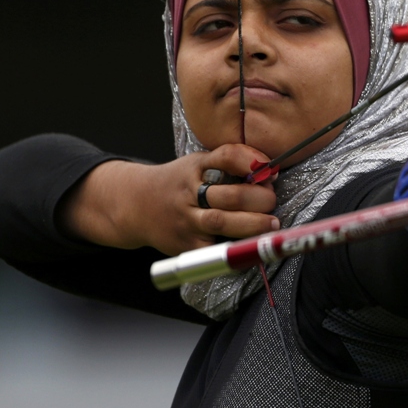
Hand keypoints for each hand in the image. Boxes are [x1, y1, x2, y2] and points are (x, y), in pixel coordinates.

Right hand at [60, 144, 279, 255]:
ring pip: (221, 223)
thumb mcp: (198, 164)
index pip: (225, 157)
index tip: (269, 168)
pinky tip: (250, 249)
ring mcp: (186, 220)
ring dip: (252, 224)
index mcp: (195, 167)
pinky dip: (234, 251)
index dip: (250, 160)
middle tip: (271, 201)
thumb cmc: (179, 183)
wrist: (135, 204)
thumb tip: (269, 171)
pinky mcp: (185, 245)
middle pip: (229, 195)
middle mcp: (189, 193)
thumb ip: (229, 164)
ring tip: (271, 224)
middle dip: (258, 199)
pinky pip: (212, 250)